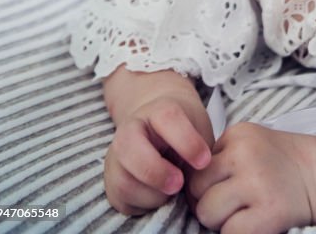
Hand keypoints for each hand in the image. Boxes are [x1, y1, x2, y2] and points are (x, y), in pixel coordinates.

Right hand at [104, 94, 212, 214]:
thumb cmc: (186, 133)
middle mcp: (130, 130)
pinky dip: (145, 205)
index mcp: (157, 110)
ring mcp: (116, 157)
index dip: (187, 142)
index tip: (204, 161)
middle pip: (130, 148)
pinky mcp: (111, 183)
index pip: (167, 118)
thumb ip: (200, 152)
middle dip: (156, 172)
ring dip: (153, 194)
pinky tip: (160, 195)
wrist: (161, 132)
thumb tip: (196, 185)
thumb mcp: (200, 132)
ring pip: (124, 182)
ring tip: (172, 190)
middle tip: (179, 184)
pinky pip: (123, 200)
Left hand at [188, 122, 315, 233]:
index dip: (204, 183)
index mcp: (237, 134)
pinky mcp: (269, 213)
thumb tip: (187, 189)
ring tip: (242, 212)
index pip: (196, 165)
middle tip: (229, 204)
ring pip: (207, 213)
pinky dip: (236, 233)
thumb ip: (220, 158)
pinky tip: (253, 222)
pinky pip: (229, 233)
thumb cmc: (282, 162)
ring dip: (220, 220)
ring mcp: (257, 183)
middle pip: (196, 189)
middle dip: (206, 202)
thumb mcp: (250, 143)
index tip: (221, 188)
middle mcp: (244, 155)